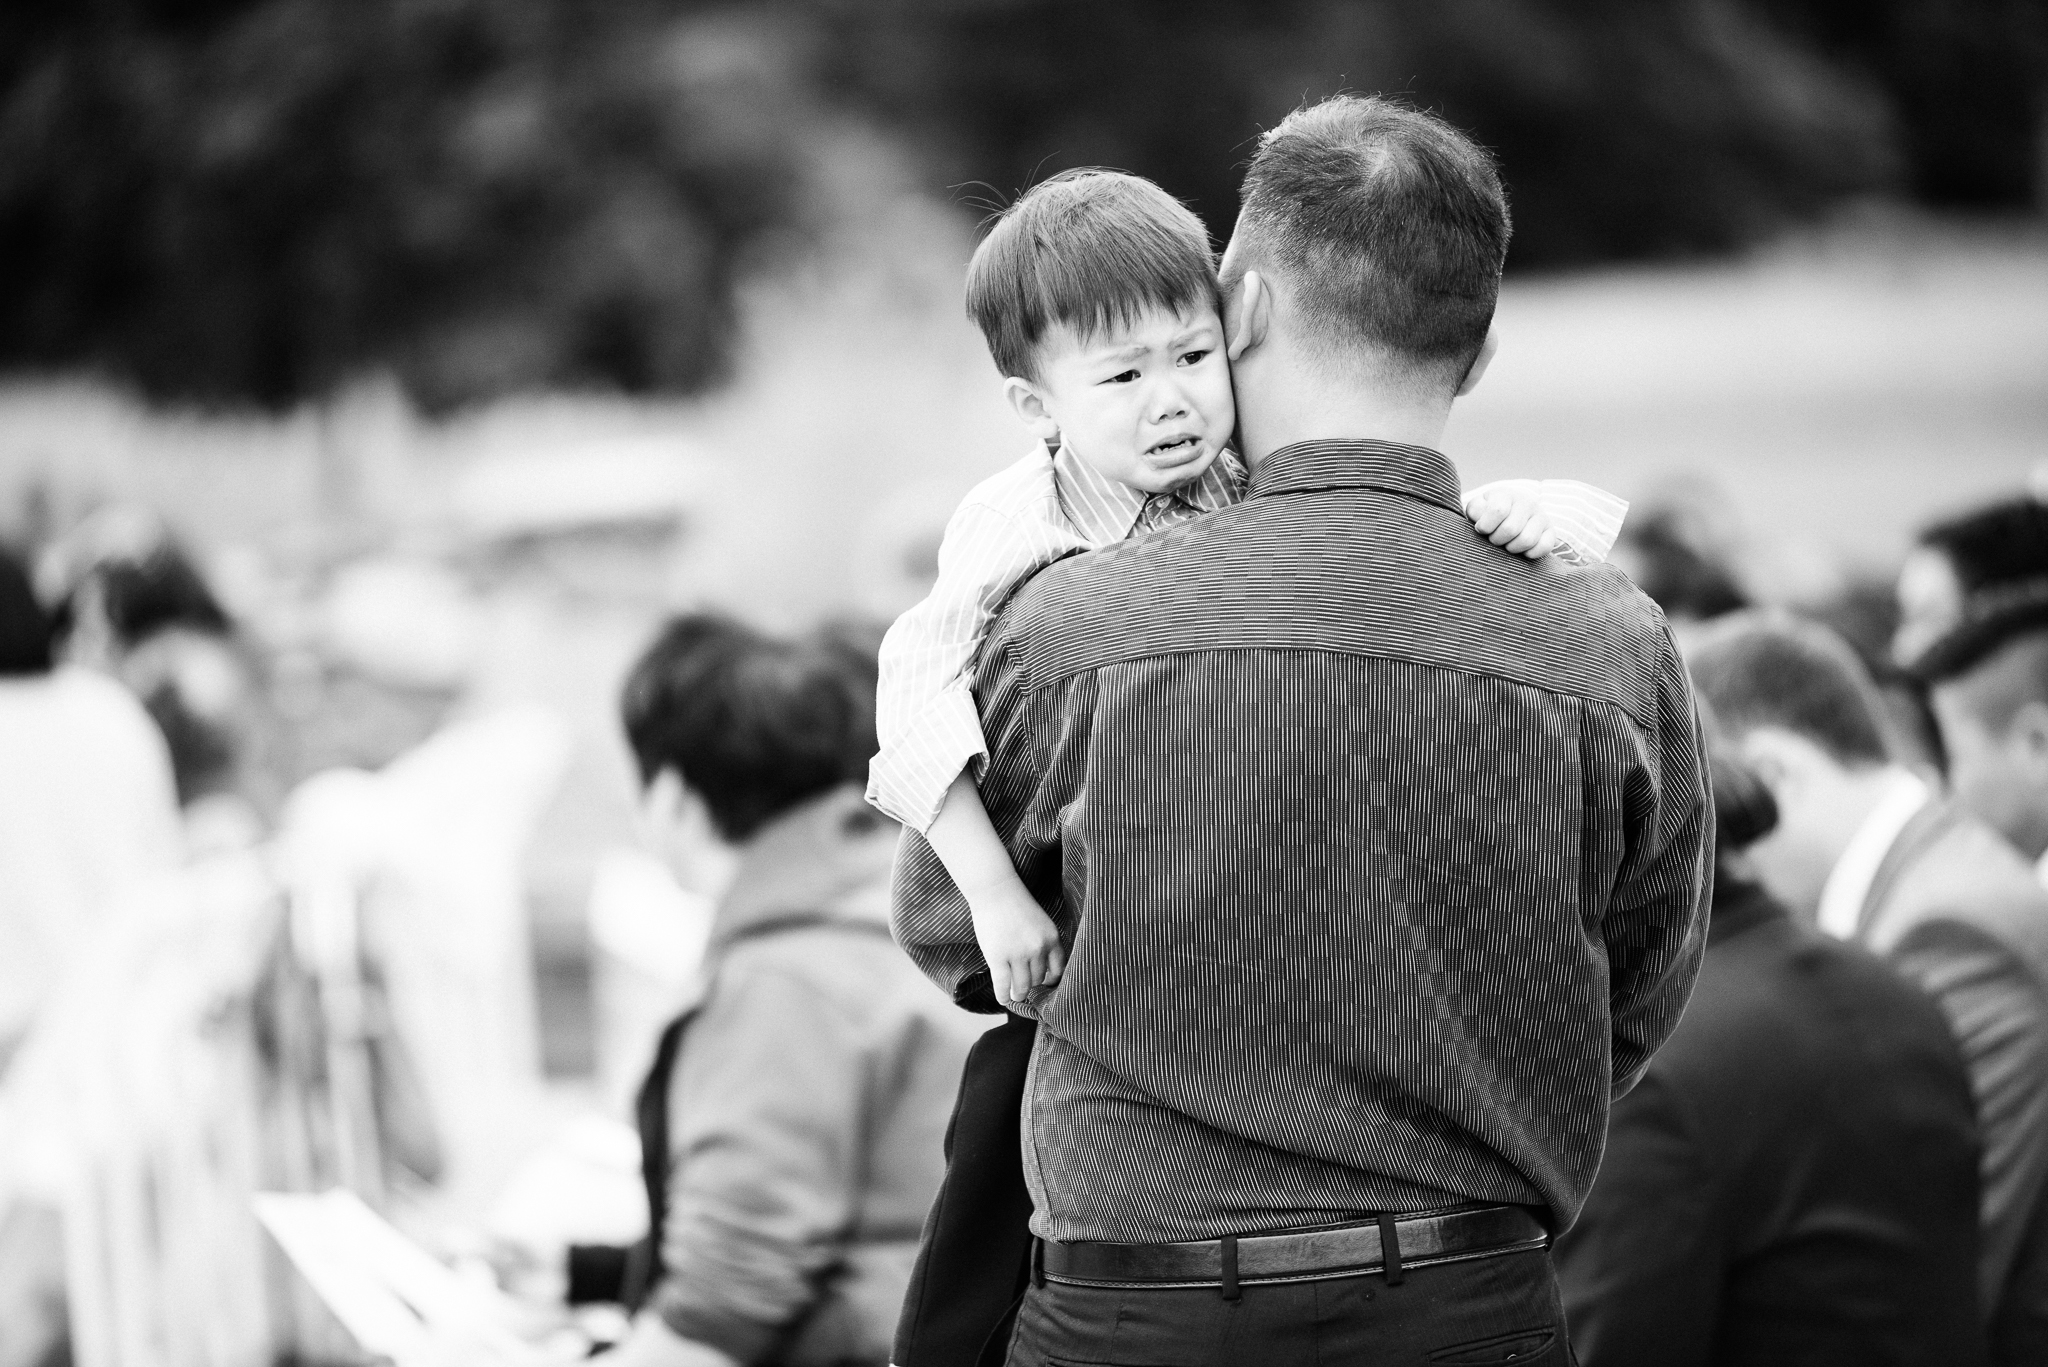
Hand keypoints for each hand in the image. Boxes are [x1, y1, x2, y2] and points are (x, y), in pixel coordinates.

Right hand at [965, 876, 1065, 1008]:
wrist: (995, 890)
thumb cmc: (1016, 905)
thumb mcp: (1041, 923)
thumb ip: (1044, 944)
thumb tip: (1042, 974)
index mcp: (1052, 938)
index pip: (1058, 971)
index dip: (1049, 981)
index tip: (1042, 984)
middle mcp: (1038, 948)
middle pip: (1037, 979)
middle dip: (1030, 985)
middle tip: (1023, 988)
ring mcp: (1018, 954)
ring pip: (1022, 986)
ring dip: (1018, 994)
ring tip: (1014, 996)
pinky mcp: (998, 957)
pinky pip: (1003, 985)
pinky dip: (1003, 996)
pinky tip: (1003, 999)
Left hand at [1464, 479, 1560, 559]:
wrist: (1510, 516)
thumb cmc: (1488, 515)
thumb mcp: (1478, 509)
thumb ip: (1476, 511)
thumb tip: (1481, 520)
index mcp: (1506, 495)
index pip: (1498, 511)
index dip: (1485, 526)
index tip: (1481, 529)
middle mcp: (1526, 503)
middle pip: (1510, 529)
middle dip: (1497, 539)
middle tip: (1494, 539)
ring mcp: (1540, 516)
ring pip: (1526, 539)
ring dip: (1512, 548)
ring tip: (1506, 544)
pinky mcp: (1550, 531)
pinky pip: (1544, 546)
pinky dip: (1530, 553)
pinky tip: (1521, 550)